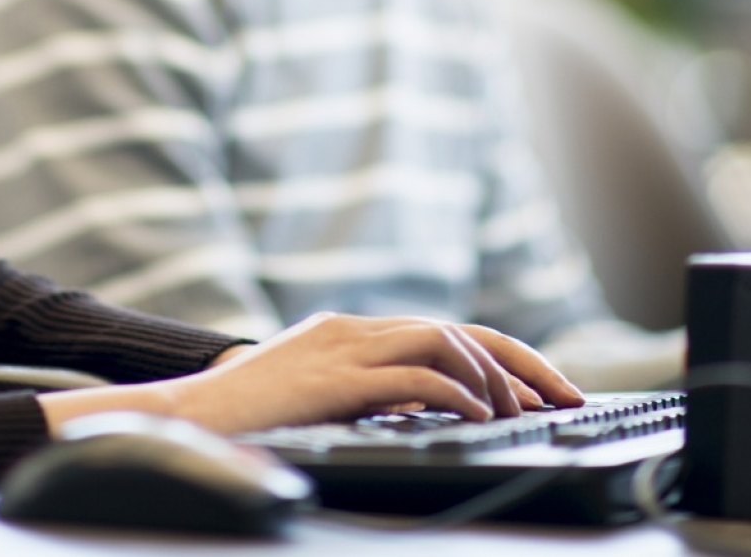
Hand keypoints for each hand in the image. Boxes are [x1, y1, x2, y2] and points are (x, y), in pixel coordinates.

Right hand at [40, 313, 582, 435]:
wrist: (182, 420)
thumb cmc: (246, 421)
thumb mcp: (320, 401)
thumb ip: (370, 397)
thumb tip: (431, 414)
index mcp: (353, 332)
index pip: (448, 332)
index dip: (506, 357)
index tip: (550, 388)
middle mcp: (353, 329)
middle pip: (460, 329)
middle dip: (523, 362)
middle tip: (568, 395)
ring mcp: (341, 347)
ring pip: (442, 340)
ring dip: (491, 376)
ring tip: (518, 411)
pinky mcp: (331, 376)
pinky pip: (411, 375)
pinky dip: (452, 391)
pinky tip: (476, 415)